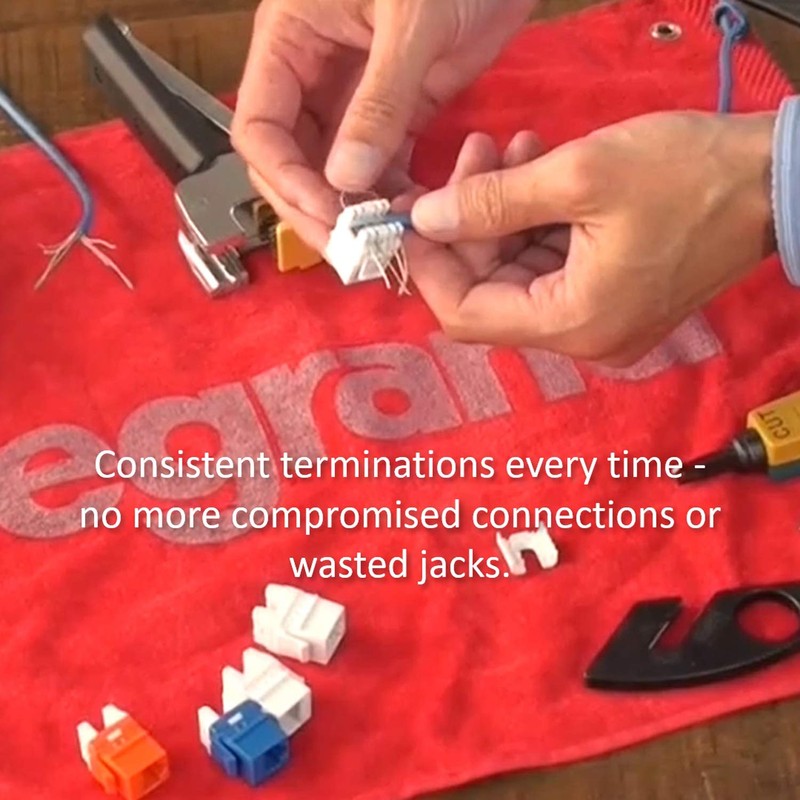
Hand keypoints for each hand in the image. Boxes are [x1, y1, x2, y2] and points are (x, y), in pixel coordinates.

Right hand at [231, 0, 535, 251]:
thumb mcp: (411, 21)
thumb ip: (378, 101)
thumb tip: (346, 179)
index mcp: (291, 40)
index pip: (260, 127)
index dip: (285, 178)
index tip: (327, 214)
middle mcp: (315, 73)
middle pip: (292, 158)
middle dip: (316, 205)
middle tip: (351, 247)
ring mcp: (358, 95)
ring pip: (336, 168)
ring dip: (355, 207)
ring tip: (383, 242)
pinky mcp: (401, 107)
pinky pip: (383, 162)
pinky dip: (391, 192)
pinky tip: (410, 217)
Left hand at [408, 111, 776, 365]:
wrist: (779, 181)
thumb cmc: (687, 176)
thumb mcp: (580, 176)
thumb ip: (491, 201)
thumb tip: (424, 219)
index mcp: (572, 323)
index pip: (466, 315)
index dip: (430, 267)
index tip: (412, 216)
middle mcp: (581, 337)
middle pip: (491, 291)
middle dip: (469, 224)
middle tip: (469, 157)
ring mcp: (599, 320)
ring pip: (519, 272)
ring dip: (501, 212)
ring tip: (507, 149)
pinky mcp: (613, 297)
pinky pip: (552, 265)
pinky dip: (534, 220)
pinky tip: (534, 166)